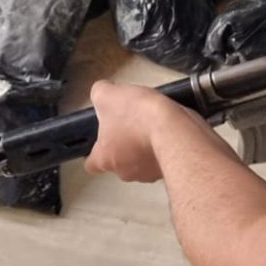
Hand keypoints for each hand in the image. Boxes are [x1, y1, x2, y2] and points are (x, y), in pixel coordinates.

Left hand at [84, 80, 210, 182]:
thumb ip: (99, 94)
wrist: (173, 130)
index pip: (92, 163)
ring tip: (153, 122)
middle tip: (132, 122)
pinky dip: (166, 146)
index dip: (97, 150)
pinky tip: (168, 128)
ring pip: (143, 160)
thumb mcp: (107, 95)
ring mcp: (149, 173)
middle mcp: (125, 171)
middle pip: (120, 160)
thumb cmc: (138, 118)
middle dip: (126, 143)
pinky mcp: (170, 168)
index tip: (102, 139)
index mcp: (105, 158)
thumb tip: (102, 92)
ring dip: (147, 145)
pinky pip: (165, 158)